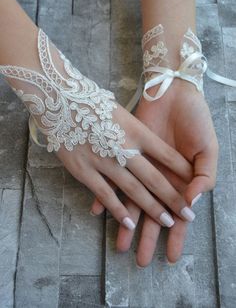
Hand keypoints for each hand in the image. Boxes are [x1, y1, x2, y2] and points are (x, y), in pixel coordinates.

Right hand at [56, 101, 193, 230]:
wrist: (60, 99)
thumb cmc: (93, 103)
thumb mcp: (122, 112)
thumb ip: (137, 132)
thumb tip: (154, 150)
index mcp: (136, 131)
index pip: (166, 155)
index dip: (182, 172)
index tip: (194, 184)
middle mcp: (124, 148)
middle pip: (154, 178)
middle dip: (173, 198)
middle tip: (188, 215)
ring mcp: (104, 161)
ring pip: (133, 190)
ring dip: (151, 208)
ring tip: (167, 222)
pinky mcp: (85, 171)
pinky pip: (105, 194)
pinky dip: (118, 210)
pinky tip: (130, 222)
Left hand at [90, 79, 217, 264]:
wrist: (173, 93)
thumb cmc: (196, 120)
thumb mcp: (208, 149)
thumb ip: (203, 176)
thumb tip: (191, 203)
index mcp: (181, 180)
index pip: (178, 214)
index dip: (176, 236)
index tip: (171, 257)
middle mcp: (160, 178)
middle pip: (152, 213)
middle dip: (147, 236)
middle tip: (139, 259)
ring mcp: (141, 168)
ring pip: (131, 200)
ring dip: (124, 221)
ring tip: (118, 244)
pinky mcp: (126, 154)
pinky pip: (114, 176)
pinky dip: (106, 192)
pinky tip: (98, 210)